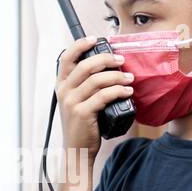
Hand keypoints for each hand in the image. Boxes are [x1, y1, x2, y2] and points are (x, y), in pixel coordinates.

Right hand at [56, 35, 133, 155]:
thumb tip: (107, 67)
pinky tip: (127, 92)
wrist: (77, 150)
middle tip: (121, 60)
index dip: (80, 45)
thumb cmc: (82, 125)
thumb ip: (85, 85)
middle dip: (106, 59)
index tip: (95, 39)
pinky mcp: (83, 113)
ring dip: (117, 77)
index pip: (66, 58)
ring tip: (130, 79)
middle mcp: (64, 91)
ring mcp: (72, 102)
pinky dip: (118, 91)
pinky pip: (104, 96)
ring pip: (96, 80)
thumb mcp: (77, 102)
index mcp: (61, 85)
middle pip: (85, 65)